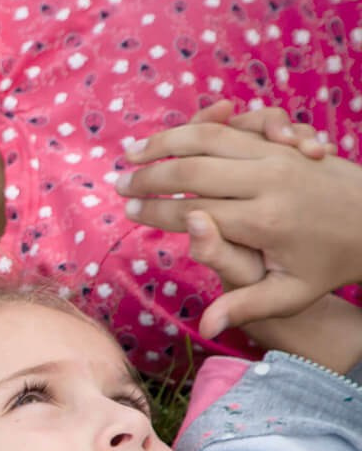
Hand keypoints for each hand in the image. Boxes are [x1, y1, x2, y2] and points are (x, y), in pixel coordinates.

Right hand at [121, 102, 361, 334]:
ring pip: (209, 136)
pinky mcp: (286, 140)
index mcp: (264, 221)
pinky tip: (178, 133)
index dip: (155, 212)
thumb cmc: (330, 264)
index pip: (192, 211)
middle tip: (120, 184)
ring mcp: (279, 154)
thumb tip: (208, 327)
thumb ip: (246, 306)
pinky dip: (203, 123)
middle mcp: (269, 181)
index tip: (129, 213)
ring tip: (133, 152)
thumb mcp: (293, 294)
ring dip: (165, 141)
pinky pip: (236, 123)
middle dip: (149, 176)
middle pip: (193, 168)